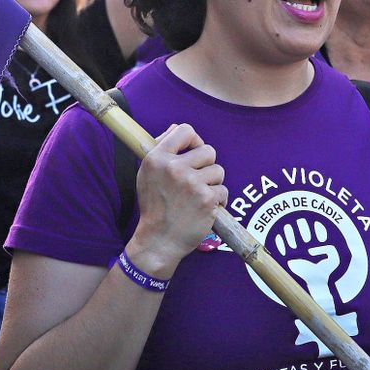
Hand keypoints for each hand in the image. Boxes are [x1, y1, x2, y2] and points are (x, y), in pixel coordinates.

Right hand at [128, 123, 225, 278]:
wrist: (158, 241)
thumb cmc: (154, 207)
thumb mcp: (147, 174)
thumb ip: (161, 150)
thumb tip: (177, 129)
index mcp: (156, 158)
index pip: (185, 130)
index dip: (194, 141)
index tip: (193, 154)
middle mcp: (173, 168)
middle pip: (208, 150)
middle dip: (206, 166)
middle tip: (196, 182)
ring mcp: (191, 183)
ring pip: (218, 171)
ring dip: (213, 184)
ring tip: (198, 197)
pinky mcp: (206, 199)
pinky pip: (223, 191)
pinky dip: (218, 201)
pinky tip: (205, 209)